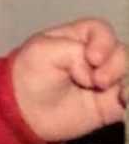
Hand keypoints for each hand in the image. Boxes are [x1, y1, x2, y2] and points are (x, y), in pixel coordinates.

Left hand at [11, 18, 125, 142]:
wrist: (24, 112)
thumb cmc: (30, 74)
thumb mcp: (43, 50)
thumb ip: (73, 51)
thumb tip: (95, 72)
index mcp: (79, 38)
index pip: (103, 31)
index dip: (104, 42)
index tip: (92, 58)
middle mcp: (97, 57)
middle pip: (122, 52)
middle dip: (116, 65)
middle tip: (97, 81)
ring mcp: (106, 81)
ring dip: (127, 81)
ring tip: (118, 95)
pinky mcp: (111, 105)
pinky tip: (124, 101)